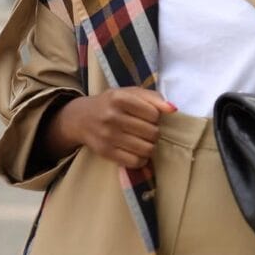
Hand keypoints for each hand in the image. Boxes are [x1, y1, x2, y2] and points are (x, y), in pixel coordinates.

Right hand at [49, 88, 176, 168]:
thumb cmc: (110, 104)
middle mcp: (112, 116)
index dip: (155, 117)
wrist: (81, 118)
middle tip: (145, 130)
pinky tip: (136, 152)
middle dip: (153, 132)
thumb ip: (152, 97)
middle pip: (152, 132)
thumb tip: (173, 109)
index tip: (148, 116)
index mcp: (119, 98)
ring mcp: (108, 136)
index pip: (154, 114)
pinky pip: (135, 161)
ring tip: (142, 140)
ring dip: (149, 146)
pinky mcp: (105, 152)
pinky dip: (141, 159)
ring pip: (146, 148)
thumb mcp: (128, 93)